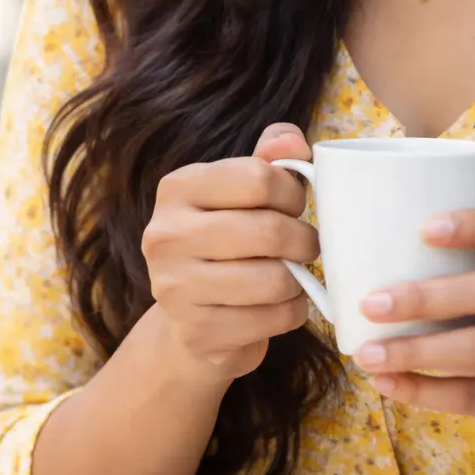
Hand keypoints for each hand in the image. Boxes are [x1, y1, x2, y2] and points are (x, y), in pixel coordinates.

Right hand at [141, 123, 317, 388]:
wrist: (191, 316)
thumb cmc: (229, 239)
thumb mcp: (243, 190)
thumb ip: (271, 157)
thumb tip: (292, 141)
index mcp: (178, 187)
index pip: (259, 178)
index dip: (292, 193)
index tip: (294, 206)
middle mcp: (165, 235)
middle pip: (269, 231)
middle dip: (304, 241)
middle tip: (308, 246)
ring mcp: (175, 288)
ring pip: (273, 280)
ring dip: (300, 280)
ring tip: (295, 275)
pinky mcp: (195, 333)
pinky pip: (271, 320)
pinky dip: (291, 313)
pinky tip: (281, 305)